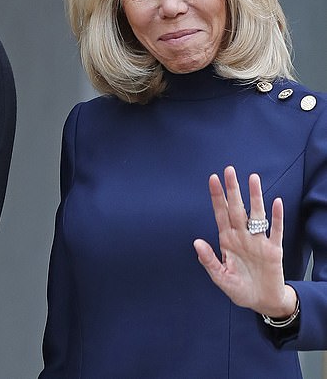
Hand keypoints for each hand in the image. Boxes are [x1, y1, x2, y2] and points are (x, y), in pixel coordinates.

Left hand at [193, 165, 296, 317]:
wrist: (262, 302)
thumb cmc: (239, 289)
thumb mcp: (220, 277)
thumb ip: (209, 260)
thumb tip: (196, 242)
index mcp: (227, 240)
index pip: (220, 213)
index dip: (216, 196)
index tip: (212, 179)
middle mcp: (242, 236)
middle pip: (236, 208)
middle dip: (232, 189)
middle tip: (229, 170)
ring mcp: (258, 241)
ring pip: (256, 214)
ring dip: (254, 197)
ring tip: (253, 178)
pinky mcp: (274, 250)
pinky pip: (275, 230)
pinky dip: (276, 217)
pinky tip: (276, 202)